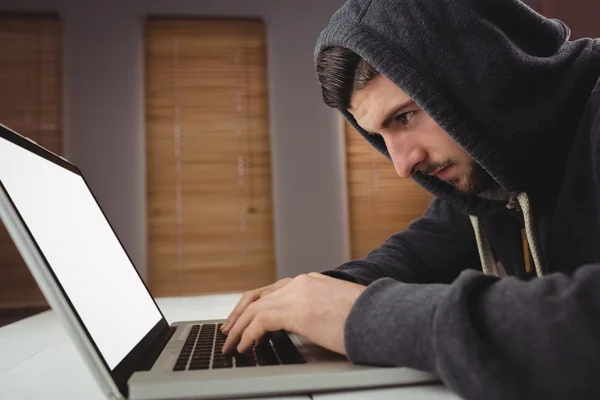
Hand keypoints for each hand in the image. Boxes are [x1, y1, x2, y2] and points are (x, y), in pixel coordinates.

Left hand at [221, 272, 366, 355]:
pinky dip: (248, 335)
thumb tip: (307, 324)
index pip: (273, 290)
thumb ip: (318, 310)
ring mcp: (298, 293)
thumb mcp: (338, 308)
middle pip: (258, 295)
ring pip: (254, 307)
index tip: (244, 320)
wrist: (383, 316)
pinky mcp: (296, 310)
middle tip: (228, 332)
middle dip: (239, 315)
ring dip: (239, 328)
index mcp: (311, 281)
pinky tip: (245, 347)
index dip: (254, 306)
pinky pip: (260, 321)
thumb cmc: (368, 317)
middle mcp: (301, 282)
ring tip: (231, 345)